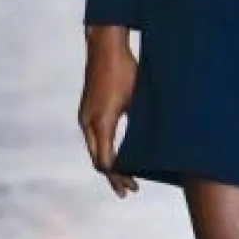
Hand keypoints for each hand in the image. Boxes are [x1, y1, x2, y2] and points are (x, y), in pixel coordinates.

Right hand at [79, 27, 139, 197]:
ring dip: (108, 165)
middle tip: (130, 190)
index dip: (119, 177)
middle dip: (114, 177)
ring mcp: (84, 116)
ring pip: (94, 150)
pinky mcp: (86, 111)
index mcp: (102, 121)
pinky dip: (104, 151)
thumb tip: (153, 150)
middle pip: (97, 160)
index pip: (106, 161)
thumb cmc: (126, 70)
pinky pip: (93, 139)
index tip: (132, 187)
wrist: (104, 48)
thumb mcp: (138, 100)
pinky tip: (117, 156)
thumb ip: (139, 126)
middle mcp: (88, 122)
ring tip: (124, 177)